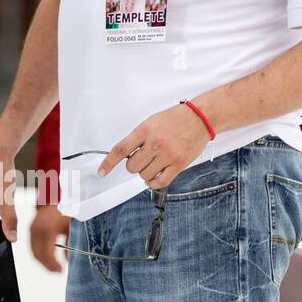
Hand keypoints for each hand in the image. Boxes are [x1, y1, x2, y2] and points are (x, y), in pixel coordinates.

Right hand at [30, 205, 69, 272]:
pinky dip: (38, 254)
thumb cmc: (64, 209)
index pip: (47, 255)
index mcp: (47, 230)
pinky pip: (32, 245)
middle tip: (56, 270)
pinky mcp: (31, 229)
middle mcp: (37, 230)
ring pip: (33, 251)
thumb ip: (69, 245)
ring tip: (53, 265)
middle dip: (47, 266)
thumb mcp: (70, 228)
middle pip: (37, 255)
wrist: (54, 197)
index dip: (53, 266)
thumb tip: (69, 259)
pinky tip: (47, 256)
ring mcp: (32, 229)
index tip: (60, 270)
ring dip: (42, 261)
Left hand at [97, 102, 211, 188]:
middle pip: (132, 166)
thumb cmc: (174, 119)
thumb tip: (125, 155)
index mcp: (144, 131)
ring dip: (145, 173)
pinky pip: (161, 181)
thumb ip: (137, 138)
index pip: (121, 149)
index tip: (101, 171)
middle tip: (141, 159)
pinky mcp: (180, 164)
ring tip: (153, 163)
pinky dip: (153, 183)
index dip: (108, 162)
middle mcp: (155, 144)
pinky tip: (154, 178)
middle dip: (133, 165)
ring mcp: (168, 155)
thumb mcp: (150, 122)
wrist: (199, 118)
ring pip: (145, 175)